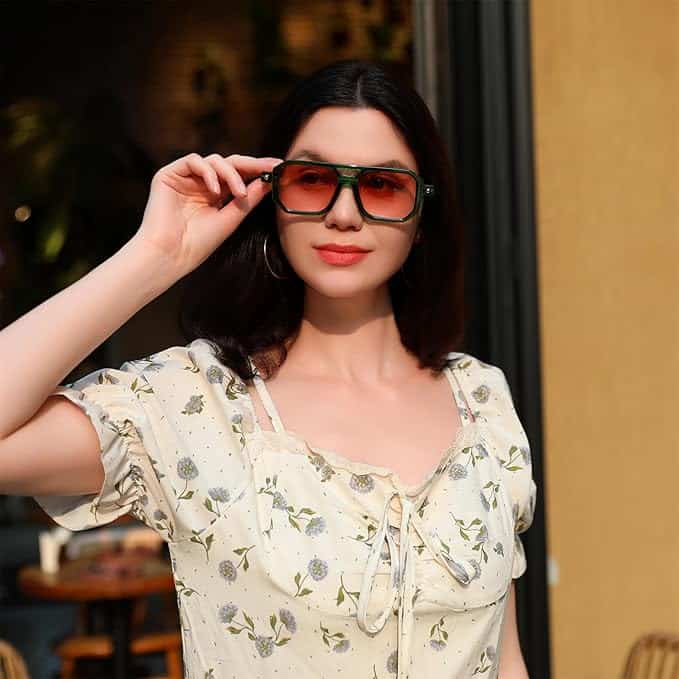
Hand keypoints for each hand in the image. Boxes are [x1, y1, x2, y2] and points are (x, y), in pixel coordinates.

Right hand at [134, 153, 282, 279]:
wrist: (171, 254)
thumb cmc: (198, 243)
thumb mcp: (231, 218)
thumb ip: (248, 199)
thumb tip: (268, 182)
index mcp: (214, 195)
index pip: (238, 176)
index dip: (258, 170)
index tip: (279, 167)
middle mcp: (200, 184)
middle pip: (229, 164)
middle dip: (251, 165)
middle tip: (269, 168)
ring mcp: (185, 178)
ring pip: (214, 160)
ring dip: (230, 174)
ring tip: (239, 194)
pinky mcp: (169, 175)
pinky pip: (194, 161)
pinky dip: (208, 172)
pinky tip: (215, 190)